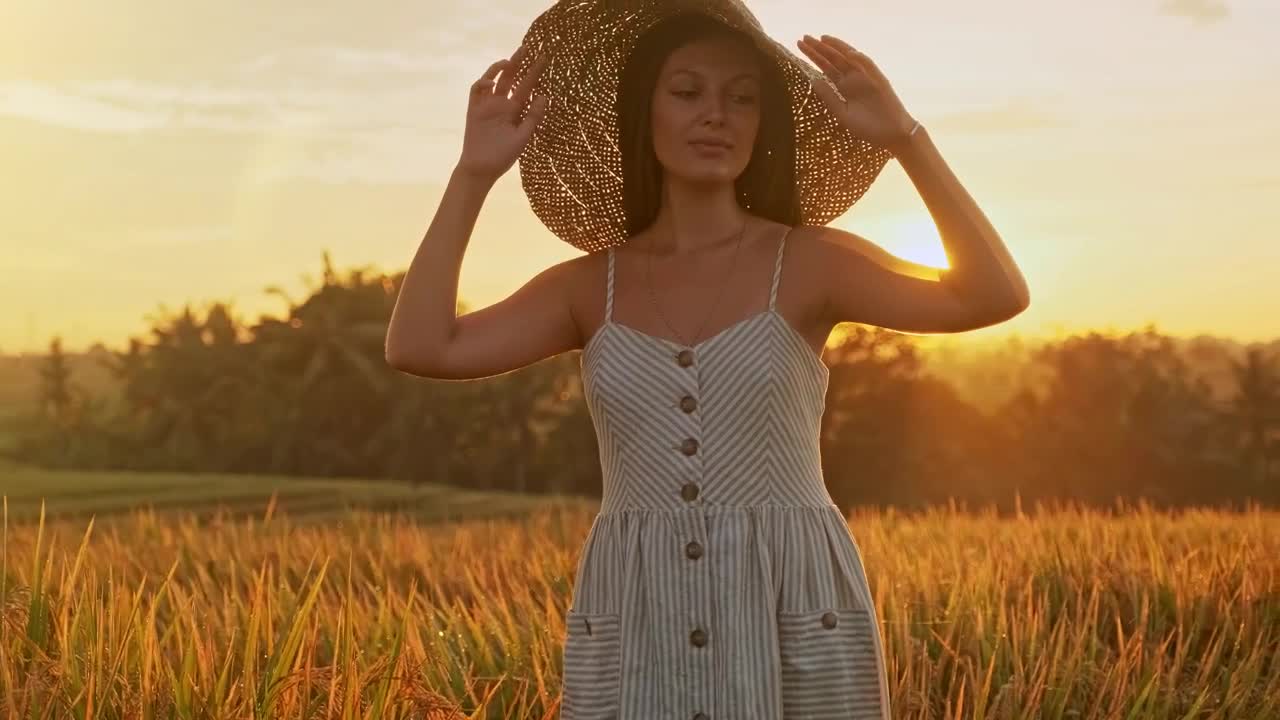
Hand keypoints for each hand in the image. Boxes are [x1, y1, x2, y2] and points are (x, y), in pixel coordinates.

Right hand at [456, 45, 549, 181]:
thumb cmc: (503, 156)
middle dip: (518, 63)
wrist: (481, 169)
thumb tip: (544, 95)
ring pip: (493, 80)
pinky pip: (476, 91)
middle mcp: (502, 105)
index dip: (534, 73)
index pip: (526, 87)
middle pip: (510, 78)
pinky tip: (491, 81)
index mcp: (516, 111)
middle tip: (527, 47)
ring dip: (499, 68)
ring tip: (509, 61)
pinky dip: (482, 82)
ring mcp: (487, 106)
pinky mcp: (474, 109)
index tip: (544, 59)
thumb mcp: (523, 136)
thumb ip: (533, 117)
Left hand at [796, 34, 917, 149]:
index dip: (814, 56)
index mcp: (843, 86)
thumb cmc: (867, 126)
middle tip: (804, 37)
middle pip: (834, 59)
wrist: (889, 135)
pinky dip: (861, 60)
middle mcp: (853, 78)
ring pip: (850, 58)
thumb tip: (813, 81)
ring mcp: (866, 78)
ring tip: (822, 39)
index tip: (799, 46)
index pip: (826, 67)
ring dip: (838, 48)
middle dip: (820, 48)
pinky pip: (870, 67)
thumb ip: (829, 97)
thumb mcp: (842, 113)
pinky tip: (849, 53)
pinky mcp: (879, 81)